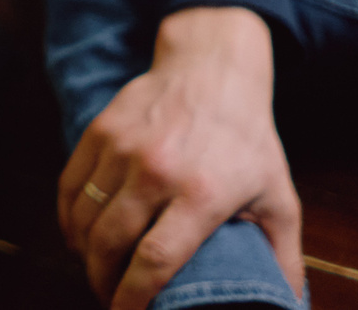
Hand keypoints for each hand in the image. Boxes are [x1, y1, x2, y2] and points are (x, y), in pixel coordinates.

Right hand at [59, 7, 302, 309]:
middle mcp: (157, 171)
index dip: (135, 296)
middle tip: (111, 297)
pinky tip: (78, 237)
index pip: (155, 259)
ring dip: (84, 254)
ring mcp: (122, 148)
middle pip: (111, 243)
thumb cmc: (248, 140)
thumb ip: (283, 256)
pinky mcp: (99, 131)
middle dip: (103, 281)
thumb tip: (289, 305)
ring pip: (85, 217)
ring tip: (97, 271)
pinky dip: (68, 219)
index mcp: (203, 194)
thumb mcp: (278, 197)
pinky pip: (70, 186)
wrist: (213, 70)